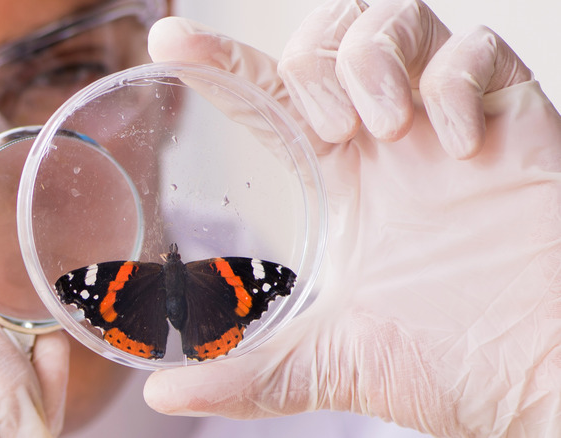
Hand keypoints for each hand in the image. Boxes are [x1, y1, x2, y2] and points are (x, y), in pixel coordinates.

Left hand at [144, 0, 560, 435]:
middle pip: (330, 32)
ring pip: (395, 14)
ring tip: (384, 130)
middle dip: (312, 60)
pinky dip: (454, 82)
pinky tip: (457, 148)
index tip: (171, 42)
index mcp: (343, 181)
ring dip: (373, 59)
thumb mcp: (331, 360)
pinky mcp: (516, 117)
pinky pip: (480, 48)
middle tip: (334, 134)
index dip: (217, 60)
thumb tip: (165, 394)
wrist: (544, 377)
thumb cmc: (452, 364)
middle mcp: (392, 140)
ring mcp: (452, 121)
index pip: (268, 95)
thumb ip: (249, 373)